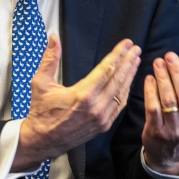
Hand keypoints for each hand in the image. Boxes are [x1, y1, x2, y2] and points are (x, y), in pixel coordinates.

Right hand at [13, 36, 141, 170]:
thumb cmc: (41, 111)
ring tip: (136, 61)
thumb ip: (49, 59)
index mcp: (83, 95)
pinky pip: (119, 105)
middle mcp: (96, 107)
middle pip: (118, 79)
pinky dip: (126, 92)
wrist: (43, 141)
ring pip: (121, 92)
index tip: (127, 44)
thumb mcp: (41, 83)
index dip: (118, 55)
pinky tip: (129, 82)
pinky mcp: (104, 126)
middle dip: (129, 62)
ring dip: (130, 75)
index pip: (106, 69)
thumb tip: (53, 38)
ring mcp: (102, 118)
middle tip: (137, 49)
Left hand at [142, 52, 178, 174]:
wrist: (170, 156)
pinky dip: (150, 92)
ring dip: (162, 79)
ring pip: (168, 100)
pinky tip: (149, 79)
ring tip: (158, 63)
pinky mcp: (156, 132)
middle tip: (169, 55)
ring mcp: (173, 131)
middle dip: (177, 72)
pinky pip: (153, 108)